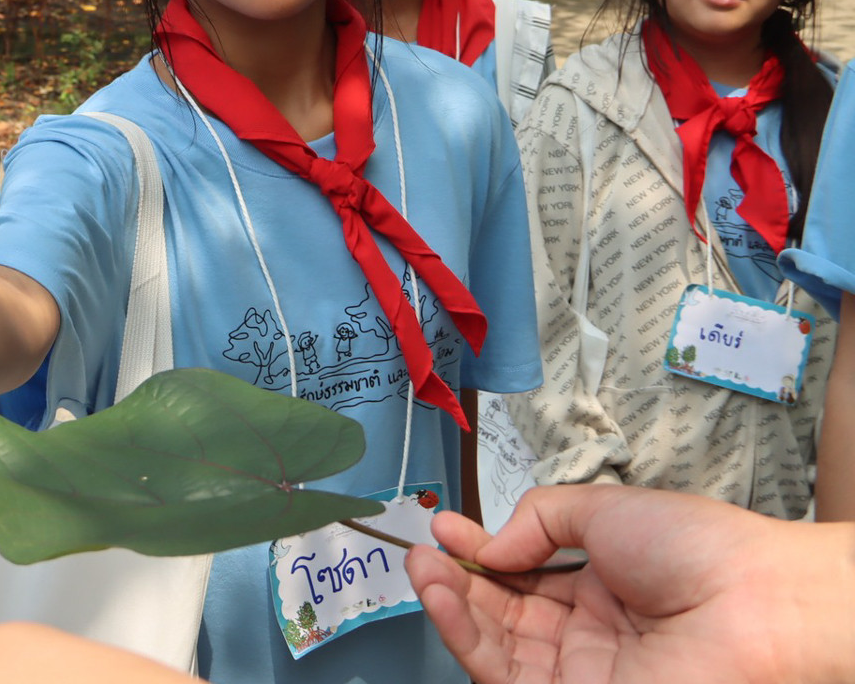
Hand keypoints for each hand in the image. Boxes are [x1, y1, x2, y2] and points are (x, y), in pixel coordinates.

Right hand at [405, 484, 854, 683]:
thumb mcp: (607, 508)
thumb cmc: (699, 550)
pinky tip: (442, 596)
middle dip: (459, 580)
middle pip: (504, 613)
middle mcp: (590, 632)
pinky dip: (464, 636)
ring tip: (420, 567)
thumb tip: (489, 546)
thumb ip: (539, 520)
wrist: (753, 607)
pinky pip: (504, 673)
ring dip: (451, 607)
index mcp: (606, 585)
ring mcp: (581, 670)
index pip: (527, 574)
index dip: (484, 552)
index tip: (447, 527)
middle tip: (423, 551)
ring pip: (496, 645)